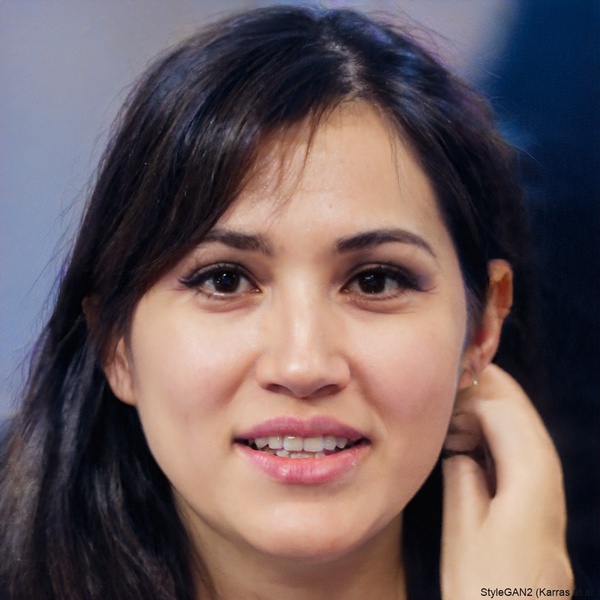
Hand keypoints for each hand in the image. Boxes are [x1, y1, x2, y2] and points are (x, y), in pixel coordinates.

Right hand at [441, 364, 572, 598]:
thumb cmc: (484, 590)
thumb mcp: (463, 529)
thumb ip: (462, 477)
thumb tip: (462, 453)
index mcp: (530, 481)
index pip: (507, 414)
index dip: (476, 394)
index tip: (448, 385)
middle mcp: (549, 485)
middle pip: (526, 420)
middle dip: (494, 393)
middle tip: (461, 375)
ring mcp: (550, 501)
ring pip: (528, 439)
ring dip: (497, 416)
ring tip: (462, 410)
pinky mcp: (542, 516)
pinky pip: (525, 461)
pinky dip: (500, 443)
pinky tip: (477, 447)